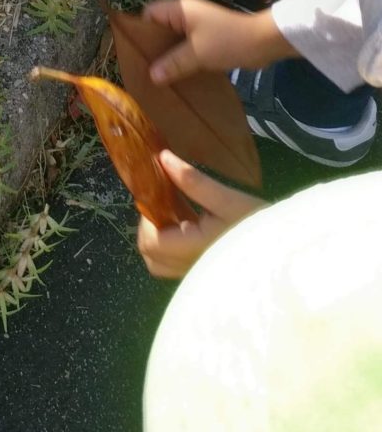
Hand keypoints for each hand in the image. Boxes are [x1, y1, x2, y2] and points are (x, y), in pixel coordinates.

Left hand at [137, 150, 265, 278]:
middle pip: (150, 255)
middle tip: (167, 203)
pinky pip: (174, 264)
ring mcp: (197, 273)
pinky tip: (188, 225)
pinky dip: (171, 246)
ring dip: (159, 239)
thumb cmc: (257, 222)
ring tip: (177, 214)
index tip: (161, 195)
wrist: (284, 245)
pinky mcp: (203, 271)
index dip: (147, 218)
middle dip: (150, 228)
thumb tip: (162, 158)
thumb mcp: (227, 197)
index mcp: (194, 248)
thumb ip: (193, 180)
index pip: (151, 242)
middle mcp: (191, 266)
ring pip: (160, 263)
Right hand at [141, 0, 292, 84]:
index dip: (139, 31)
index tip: (134, 53)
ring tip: (156, 75)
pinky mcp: (205, 36)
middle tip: (142, 68)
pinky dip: (179, 57)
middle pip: (158, 27)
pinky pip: (185, 45)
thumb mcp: (197, 54)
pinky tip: (175, 74)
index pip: (148, 14)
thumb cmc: (228, 41)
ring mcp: (196, 24)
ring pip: (172, 39)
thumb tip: (151, 75)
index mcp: (179, 9)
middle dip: (151, 47)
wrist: (263, 43)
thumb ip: (172, 63)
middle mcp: (184, 13)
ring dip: (167, 55)